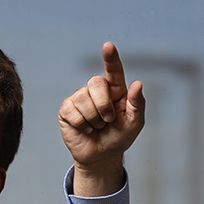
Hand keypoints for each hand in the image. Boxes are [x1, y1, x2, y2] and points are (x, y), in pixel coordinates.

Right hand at [59, 42, 144, 196]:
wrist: (101, 156)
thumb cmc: (119, 137)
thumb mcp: (134, 123)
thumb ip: (137, 104)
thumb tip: (137, 84)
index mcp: (116, 90)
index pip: (113, 70)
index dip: (110, 58)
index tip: (108, 46)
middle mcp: (97, 91)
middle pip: (96, 83)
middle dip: (104, 105)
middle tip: (108, 120)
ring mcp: (80, 99)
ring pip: (83, 99)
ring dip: (93, 119)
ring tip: (97, 127)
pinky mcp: (66, 110)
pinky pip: (72, 111)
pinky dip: (82, 124)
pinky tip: (85, 129)